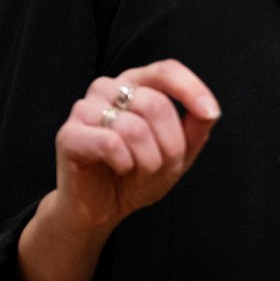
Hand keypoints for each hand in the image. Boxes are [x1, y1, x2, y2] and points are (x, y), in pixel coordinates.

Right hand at [54, 59, 220, 231]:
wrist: (99, 210)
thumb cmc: (136, 175)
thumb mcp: (177, 153)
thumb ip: (195, 128)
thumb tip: (210, 109)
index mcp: (134, 85)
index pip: (166, 70)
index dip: (191, 88)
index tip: (210, 113)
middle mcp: (108, 88)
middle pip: (156, 104)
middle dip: (170, 145)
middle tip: (160, 166)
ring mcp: (85, 108)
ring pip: (135, 127)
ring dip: (147, 160)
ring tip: (137, 170)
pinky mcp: (69, 134)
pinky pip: (110, 143)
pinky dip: (125, 163)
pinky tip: (119, 169)